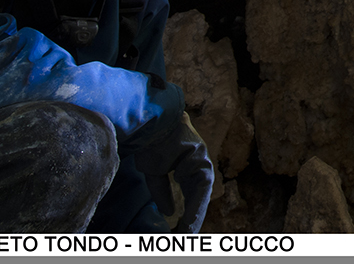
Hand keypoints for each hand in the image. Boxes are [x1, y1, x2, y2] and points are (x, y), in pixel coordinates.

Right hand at [132, 112, 213, 232]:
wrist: (149, 118)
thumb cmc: (150, 140)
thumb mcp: (153, 171)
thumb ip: (162, 191)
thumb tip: (169, 212)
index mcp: (188, 163)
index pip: (193, 192)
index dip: (191, 211)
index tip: (184, 230)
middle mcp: (198, 160)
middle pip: (200, 194)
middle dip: (194, 216)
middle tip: (187, 236)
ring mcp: (201, 157)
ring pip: (203, 192)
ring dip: (196, 214)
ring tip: (189, 233)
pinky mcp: (200, 156)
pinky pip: (202, 185)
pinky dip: (196, 204)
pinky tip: (189, 220)